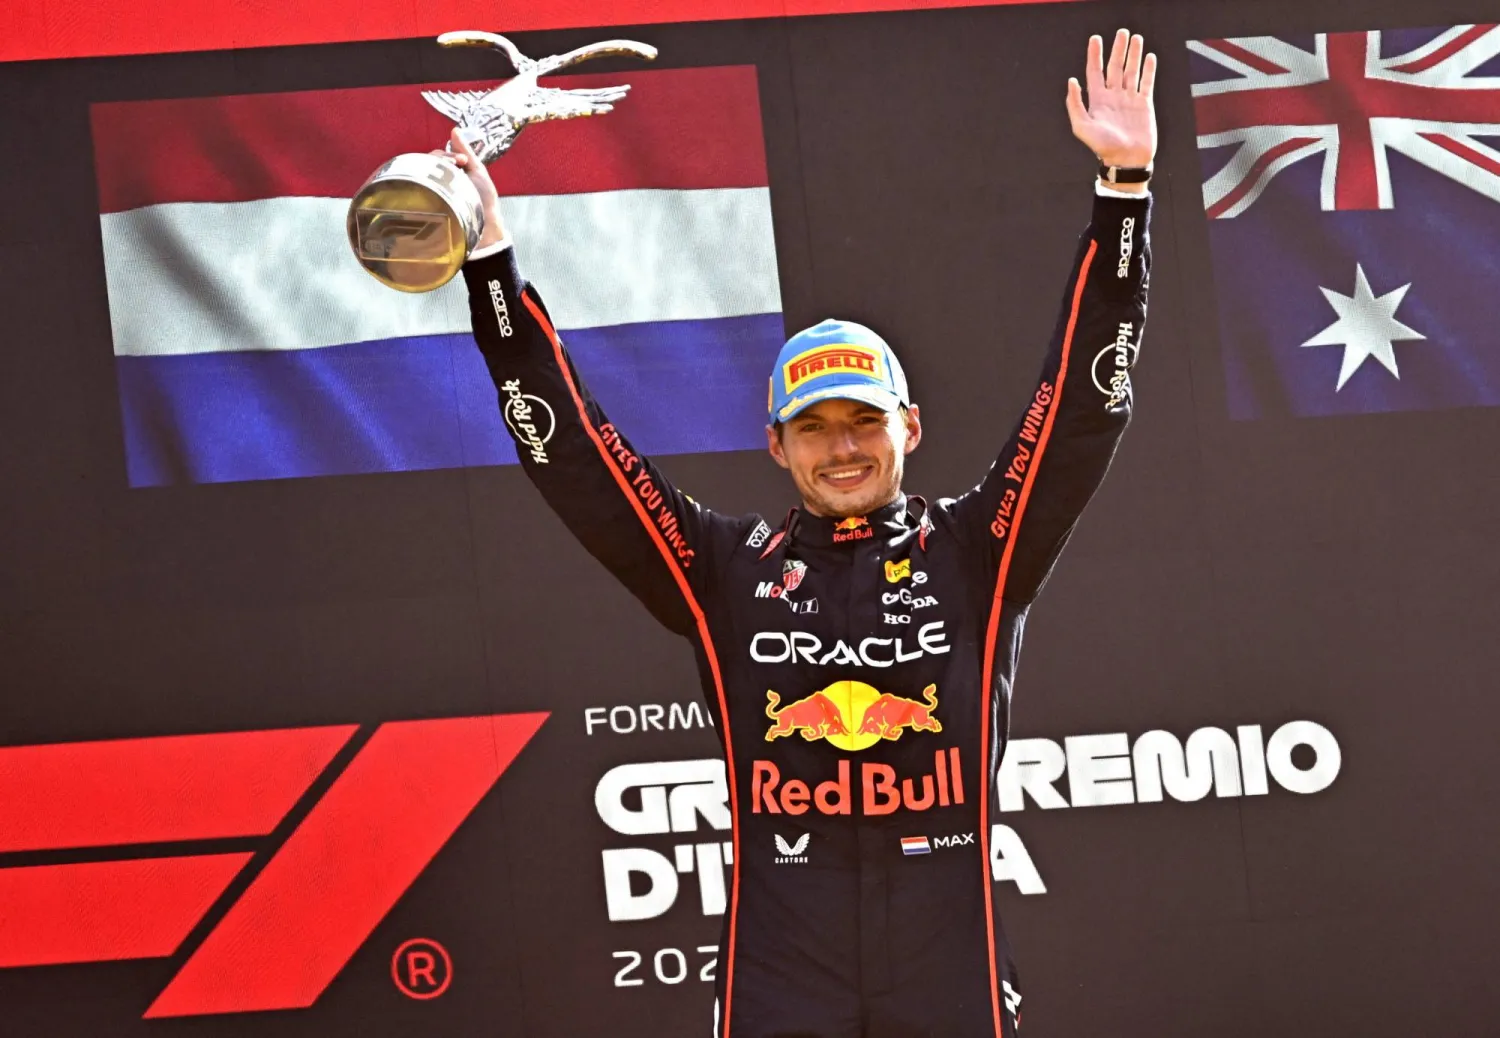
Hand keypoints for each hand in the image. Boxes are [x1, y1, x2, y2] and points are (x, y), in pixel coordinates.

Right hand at [429, 128, 507, 248]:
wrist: (485, 227)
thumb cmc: (484, 201)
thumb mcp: (477, 171)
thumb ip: (466, 150)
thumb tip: (454, 130)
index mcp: (447, 174)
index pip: (436, 157)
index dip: (446, 155)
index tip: (462, 161)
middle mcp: (436, 183)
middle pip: (426, 165)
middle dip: (441, 160)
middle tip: (457, 166)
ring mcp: (431, 195)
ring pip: (420, 176)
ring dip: (433, 172)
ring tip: (448, 178)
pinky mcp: (426, 208)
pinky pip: (416, 194)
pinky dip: (421, 187)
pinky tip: (432, 187)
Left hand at [1066, 29, 1156, 170]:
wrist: (1127, 160)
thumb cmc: (1103, 147)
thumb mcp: (1082, 127)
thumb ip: (1075, 104)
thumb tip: (1071, 81)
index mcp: (1097, 100)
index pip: (1095, 71)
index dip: (1094, 55)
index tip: (1095, 39)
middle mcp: (1113, 97)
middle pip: (1115, 67)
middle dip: (1118, 49)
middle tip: (1121, 32)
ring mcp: (1129, 100)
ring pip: (1132, 71)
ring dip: (1134, 54)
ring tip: (1136, 38)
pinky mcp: (1144, 104)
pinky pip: (1147, 83)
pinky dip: (1149, 69)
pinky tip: (1149, 57)